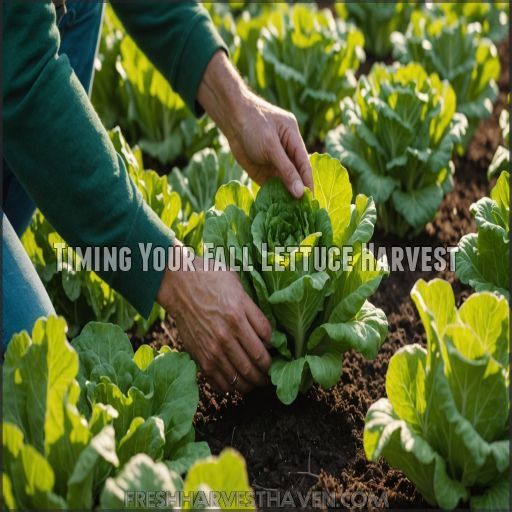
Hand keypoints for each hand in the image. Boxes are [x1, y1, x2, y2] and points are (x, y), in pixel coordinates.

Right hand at [156, 243, 272, 393]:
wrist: (178, 283)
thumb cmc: (210, 278)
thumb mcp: (238, 287)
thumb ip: (254, 310)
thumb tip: (267, 332)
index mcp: (238, 315)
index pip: (267, 343)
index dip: (276, 352)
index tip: (278, 354)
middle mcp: (226, 334)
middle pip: (256, 364)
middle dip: (267, 373)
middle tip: (272, 375)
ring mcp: (212, 348)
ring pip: (239, 377)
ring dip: (252, 383)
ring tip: (257, 382)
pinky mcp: (200, 356)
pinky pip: (219, 380)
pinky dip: (231, 387)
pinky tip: (237, 384)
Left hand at [198, 51, 312, 197]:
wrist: (230, 119)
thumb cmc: (253, 124)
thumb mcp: (271, 146)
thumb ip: (286, 170)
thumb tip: (299, 192)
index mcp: (294, 140)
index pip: (305, 165)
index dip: (308, 183)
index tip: (311, 200)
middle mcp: (286, 152)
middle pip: (296, 175)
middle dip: (299, 191)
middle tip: (303, 211)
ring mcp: (274, 162)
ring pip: (284, 182)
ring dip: (286, 195)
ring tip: (291, 213)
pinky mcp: (262, 170)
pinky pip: (271, 185)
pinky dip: (274, 195)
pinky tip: (277, 207)